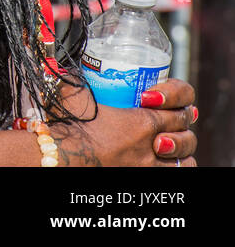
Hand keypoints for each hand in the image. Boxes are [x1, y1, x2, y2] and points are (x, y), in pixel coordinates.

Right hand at [49, 78, 195, 165]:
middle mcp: (151, 147)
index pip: (178, 111)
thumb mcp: (76, 94)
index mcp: (143, 123)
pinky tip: (161, 161)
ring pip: (185, 161)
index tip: (155, 98)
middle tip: (168, 121)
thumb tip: (77, 68)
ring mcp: (147, 167)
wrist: (59, 155)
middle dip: (181, 127)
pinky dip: (170, 167)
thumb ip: (84, 79)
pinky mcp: (140, 179)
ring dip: (180, 150)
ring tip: (167, 144)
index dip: (174, 102)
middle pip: (187, 136)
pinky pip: (171, 176)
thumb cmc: (67, 126)